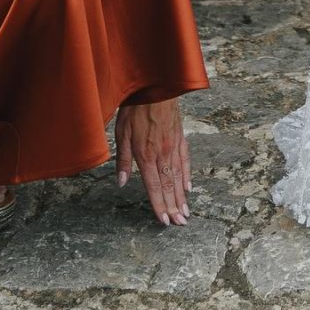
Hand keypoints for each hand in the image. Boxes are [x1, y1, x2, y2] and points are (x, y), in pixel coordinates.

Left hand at [116, 97, 190, 226]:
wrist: (155, 85)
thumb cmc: (134, 107)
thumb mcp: (121, 133)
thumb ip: (123, 160)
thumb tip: (122, 183)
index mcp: (146, 155)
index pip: (154, 187)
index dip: (159, 206)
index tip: (164, 221)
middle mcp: (162, 154)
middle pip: (169, 186)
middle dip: (174, 207)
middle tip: (180, 224)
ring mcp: (173, 146)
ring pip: (179, 177)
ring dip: (182, 197)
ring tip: (186, 213)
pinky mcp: (180, 138)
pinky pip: (185, 161)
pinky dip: (187, 176)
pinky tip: (188, 188)